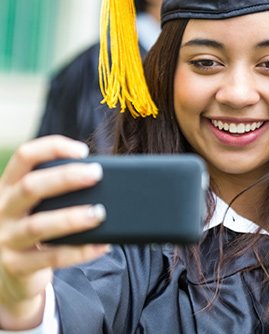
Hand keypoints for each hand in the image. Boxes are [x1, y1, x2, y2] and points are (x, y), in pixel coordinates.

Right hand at [0, 136, 108, 329]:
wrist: (7, 276)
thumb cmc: (32, 232)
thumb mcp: (35, 208)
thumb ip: (58, 193)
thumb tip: (103, 180)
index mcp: (9, 188)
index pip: (25, 157)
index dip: (52, 148)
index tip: (83, 151)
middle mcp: (3, 210)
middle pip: (30, 187)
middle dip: (65, 178)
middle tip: (97, 174)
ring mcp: (7, 239)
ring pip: (38, 225)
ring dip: (72, 218)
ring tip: (100, 213)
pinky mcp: (17, 266)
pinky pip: (50, 257)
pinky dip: (79, 251)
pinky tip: (102, 245)